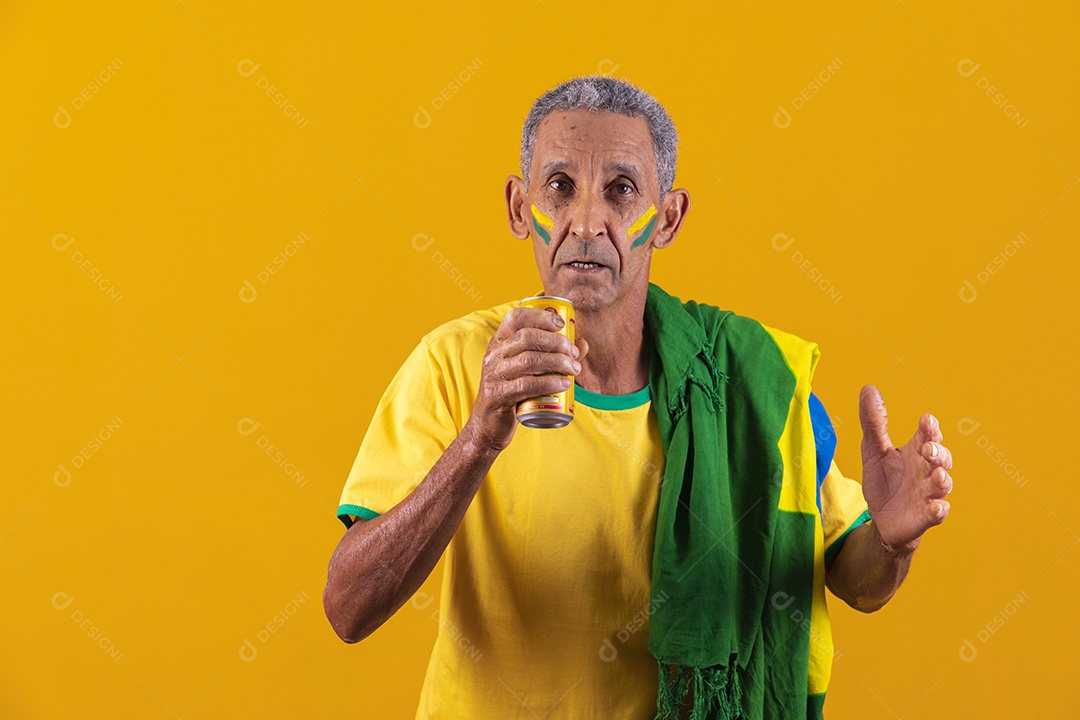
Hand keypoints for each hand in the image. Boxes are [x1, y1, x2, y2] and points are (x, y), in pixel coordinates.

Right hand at [464, 307, 588, 453]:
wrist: (489, 425)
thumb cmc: (514, 393)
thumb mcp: (529, 371)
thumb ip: (554, 356)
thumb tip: (582, 344)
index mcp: (499, 342)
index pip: (515, 317)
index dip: (540, 316)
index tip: (561, 324)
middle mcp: (494, 355)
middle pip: (527, 337)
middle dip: (556, 342)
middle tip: (573, 354)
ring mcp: (494, 375)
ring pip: (529, 360)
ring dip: (557, 362)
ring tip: (574, 369)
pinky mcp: (498, 395)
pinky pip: (526, 385)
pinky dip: (549, 383)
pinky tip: (564, 384)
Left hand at [858, 384, 953, 551]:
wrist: (881, 519)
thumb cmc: (883, 481)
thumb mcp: (873, 450)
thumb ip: (874, 423)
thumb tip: (868, 388)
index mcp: (915, 452)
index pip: (928, 435)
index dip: (930, 428)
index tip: (926, 420)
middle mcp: (926, 470)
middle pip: (941, 458)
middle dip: (938, 452)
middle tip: (927, 448)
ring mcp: (929, 494)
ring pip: (943, 484)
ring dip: (942, 478)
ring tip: (936, 474)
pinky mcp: (926, 516)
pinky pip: (938, 513)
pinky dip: (939, 510)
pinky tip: (937, 507)